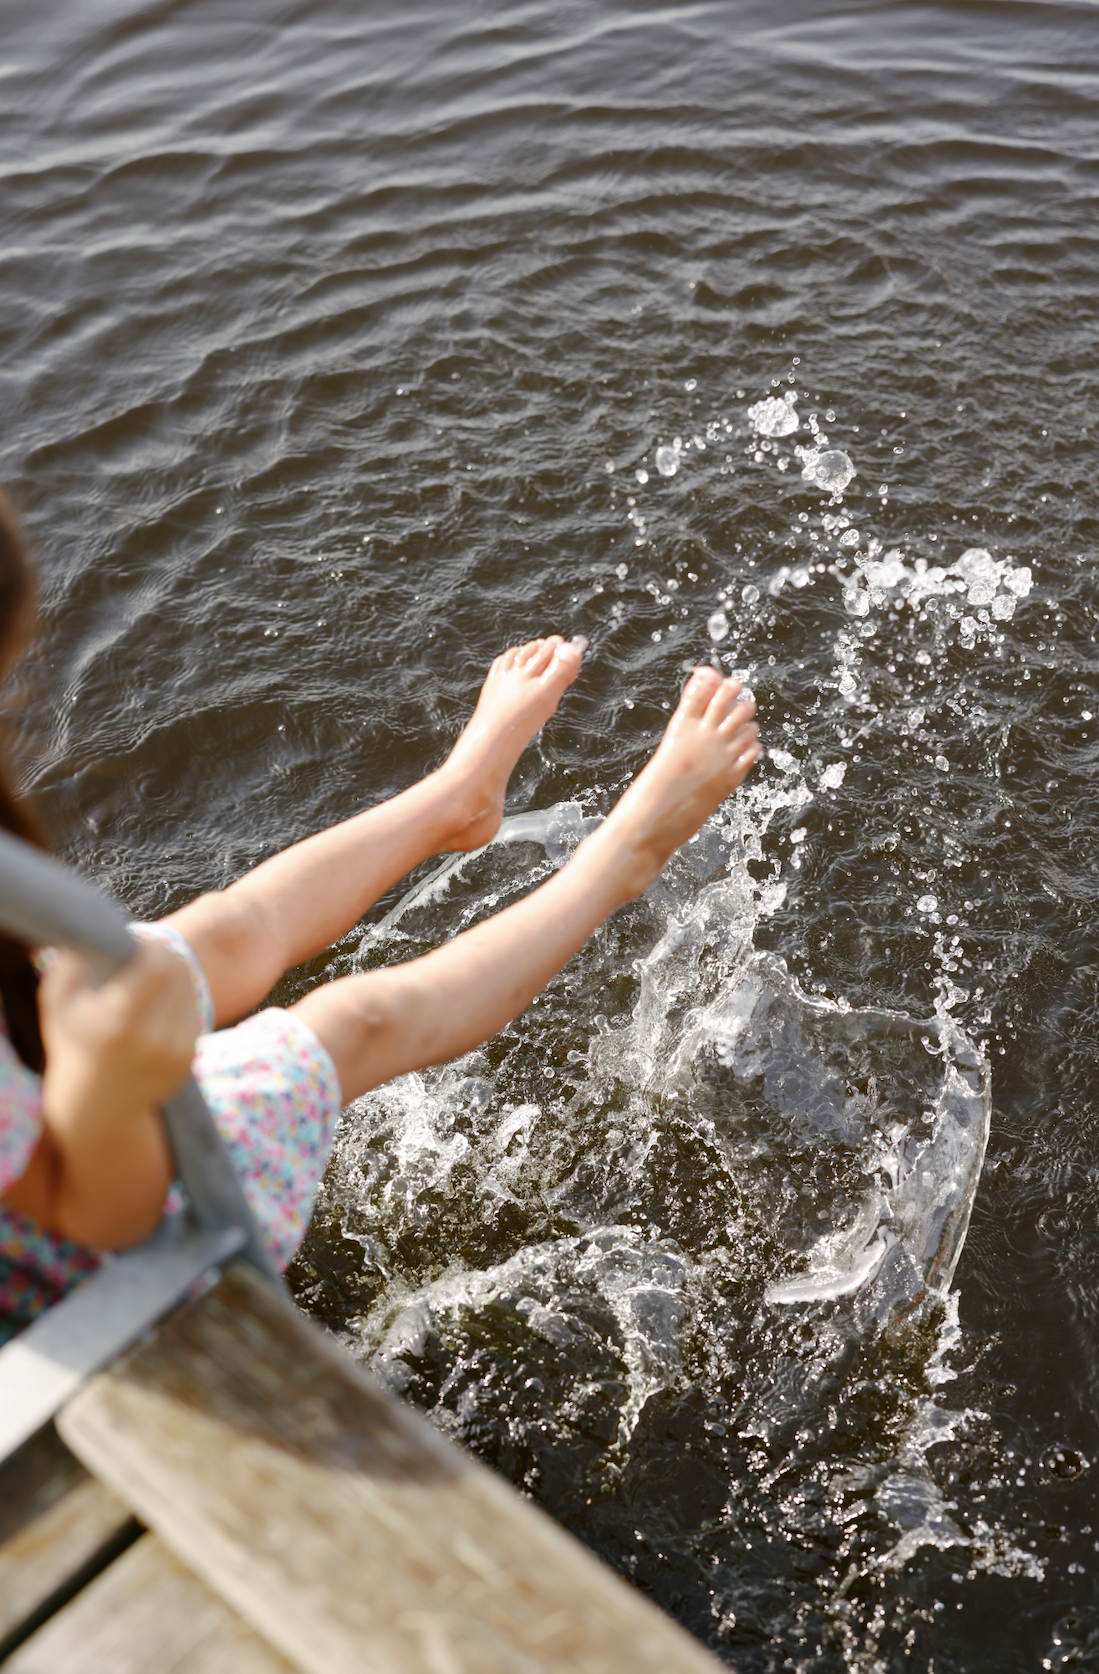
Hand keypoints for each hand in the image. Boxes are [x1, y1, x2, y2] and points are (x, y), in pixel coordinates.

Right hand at [9, 937, 200, 1247]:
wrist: (98, 1109)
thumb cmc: (74, 1049)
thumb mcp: (57, 1008)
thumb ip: (68, 969)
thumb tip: (90, 942)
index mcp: (119, 1022)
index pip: (158, 963)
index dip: (150, 947)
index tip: (135, 948)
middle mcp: (153, 1037)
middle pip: (179, 972)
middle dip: (164, 958)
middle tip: (146, 959)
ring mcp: (176, 1050)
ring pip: (190, 990)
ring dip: (174, 978)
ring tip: (149, 984)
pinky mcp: (190, 1058)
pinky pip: (193, 1012)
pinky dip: (179, 1002)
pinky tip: (157, 1009)